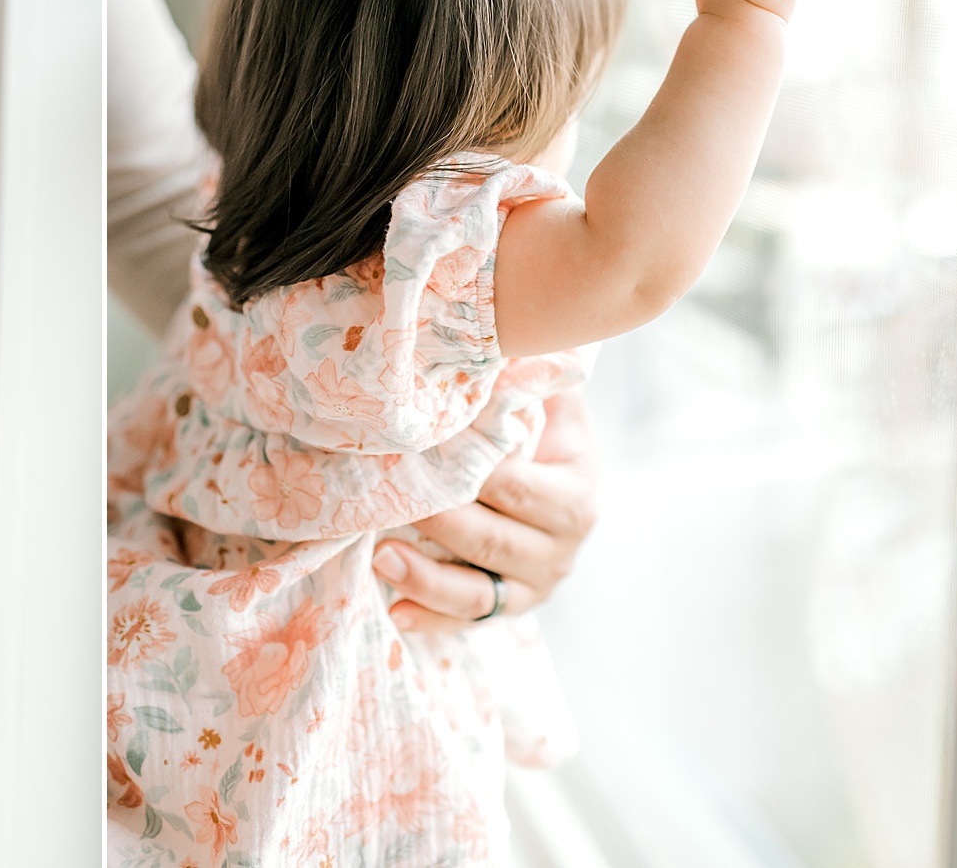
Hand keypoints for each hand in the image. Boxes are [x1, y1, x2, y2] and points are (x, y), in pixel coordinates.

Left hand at [374, 388, 598, 631]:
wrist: (562, 487)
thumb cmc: (544, 433)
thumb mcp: (554, 404)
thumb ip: (536, 375)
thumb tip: (513, 334)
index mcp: (575, 494)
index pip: (517, 488)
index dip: (473, 476)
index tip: (425, 458)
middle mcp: (561, 547)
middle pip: (492, 541)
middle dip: (439, 524)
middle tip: (390, 503)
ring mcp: (534, 584)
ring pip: (479, 592)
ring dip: (427, 579)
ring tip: (381, 558)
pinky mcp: (507, 608)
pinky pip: (468, 622)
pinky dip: (432, 619)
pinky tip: (397, 611)